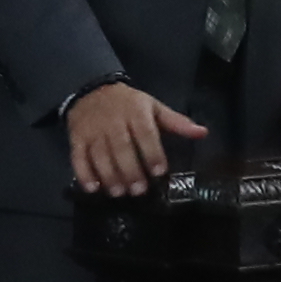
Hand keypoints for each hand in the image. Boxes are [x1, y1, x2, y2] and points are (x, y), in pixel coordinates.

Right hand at [64, 80, 208, 196]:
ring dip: (109, 175)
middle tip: (139, 190)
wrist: (91, 89)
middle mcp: (113, 121)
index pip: (145, 133)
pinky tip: (92, 188)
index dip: (152, 152)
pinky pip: (78, 156)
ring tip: (119, 192)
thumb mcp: (153, 107)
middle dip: (130, 170)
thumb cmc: (128, 103)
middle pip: (121, 147)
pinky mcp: (77, 138)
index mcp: (135, 112)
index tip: (159, 171)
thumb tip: (203, 133)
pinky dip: (83, 173)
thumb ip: (176, 122)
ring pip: (100, 154)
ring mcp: (93, 130)